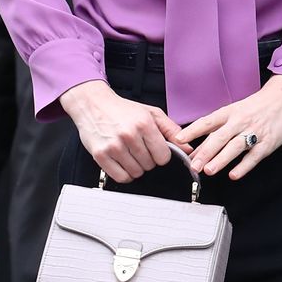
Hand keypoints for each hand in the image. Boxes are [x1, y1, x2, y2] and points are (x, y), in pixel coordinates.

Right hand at [59, 80, 191, 182]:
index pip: (163, 156)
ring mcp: (114, 146)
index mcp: (144, 124)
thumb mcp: (150, 113)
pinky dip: (124, 174)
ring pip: (136, 173)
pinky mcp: (101, 155)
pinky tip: (122, 161)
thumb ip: (171, 130)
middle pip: (149, 165)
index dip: (160, 154)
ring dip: (135, 167)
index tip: (154, 149)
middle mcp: (129, 135)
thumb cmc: (122, 109)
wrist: (93, 104)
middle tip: (138, 148)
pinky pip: (121, 177)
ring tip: (129, 153)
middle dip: (147, 159)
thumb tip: (188, 148)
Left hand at [175, 75, 281, 180]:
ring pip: (235, 147)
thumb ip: (215, 131)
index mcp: (229, 112)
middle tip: (194, 165)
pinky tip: (234, 175)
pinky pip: (254, 156)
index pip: (207, 122)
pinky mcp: (267, 143)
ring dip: (221, 159)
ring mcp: (254, 132)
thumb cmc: (253, 107)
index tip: (179, 140)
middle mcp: (239, 121)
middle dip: (206, 152)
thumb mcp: (233, 113)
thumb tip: (194, 151)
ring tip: (209, 170)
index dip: (193, 131)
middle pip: (220, 137)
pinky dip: (244, 166)